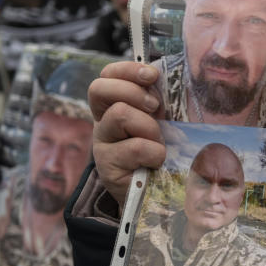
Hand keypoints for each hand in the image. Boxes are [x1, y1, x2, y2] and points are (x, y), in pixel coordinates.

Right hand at [89, 61, 166, 206]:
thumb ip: (158, 102)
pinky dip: (154, 152)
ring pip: (120, 114)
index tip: (151, 75)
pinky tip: (156, 163)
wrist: (155, 196)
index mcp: (113, 107)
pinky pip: (135, 147)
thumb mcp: (162, 122)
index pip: (106, 76)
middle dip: (133, 92)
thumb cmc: (161, 153)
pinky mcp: (107, 167)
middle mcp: (101, 123)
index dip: (126, 69)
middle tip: (154, 108)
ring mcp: (101, 144)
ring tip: (158, 143)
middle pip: (99, 88)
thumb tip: (166, 76)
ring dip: (149, 126)